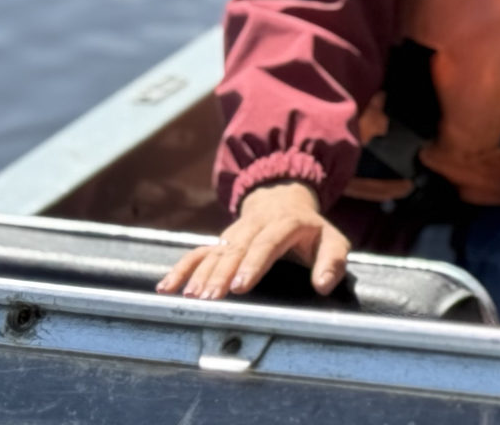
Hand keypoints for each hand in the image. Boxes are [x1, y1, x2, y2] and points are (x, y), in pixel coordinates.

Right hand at [155, 180, 349, 299]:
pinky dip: (181, 269)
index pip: (269, 242)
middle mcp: (257, 225)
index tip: (241, 285)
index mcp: (287, 223)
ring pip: (215, 252)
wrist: (285, 200)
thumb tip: (323, 285)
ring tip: (190, 298)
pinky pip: (197, 253)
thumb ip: (332, 262)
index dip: (254, 262)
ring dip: (200, 275)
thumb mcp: (332, 241)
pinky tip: (166, 288)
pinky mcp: (220, 241)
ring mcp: (235, 232)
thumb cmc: (312, 231)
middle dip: (221, 274)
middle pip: (236, 248)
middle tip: (210, 299)